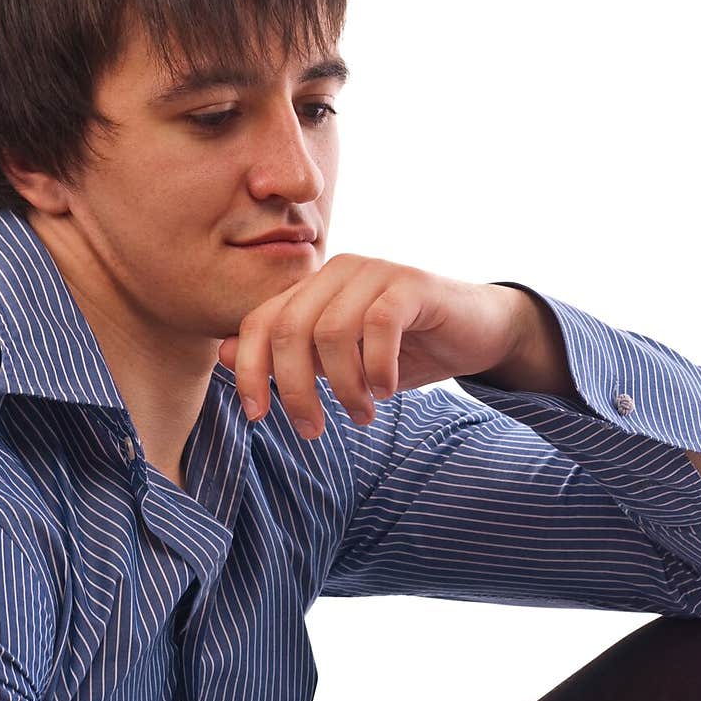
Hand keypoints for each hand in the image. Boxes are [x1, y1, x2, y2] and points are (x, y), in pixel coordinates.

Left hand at [216, 253, 527, 438]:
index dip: (249, 371)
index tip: (257, 417)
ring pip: (330, 333)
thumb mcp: (338, 361)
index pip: (259, 323)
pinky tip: (387, 390)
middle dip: (293, 390)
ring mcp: (374, 271)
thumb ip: (289, 356)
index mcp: (313, 287)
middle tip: (314, 430)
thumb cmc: (404, 349)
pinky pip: (378, 327)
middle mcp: (338, 271)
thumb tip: (224, 356)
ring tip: (362, 414)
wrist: (477, 332)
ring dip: (343, 387)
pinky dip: (377, 368)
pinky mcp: (411, 283)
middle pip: (289, 331)